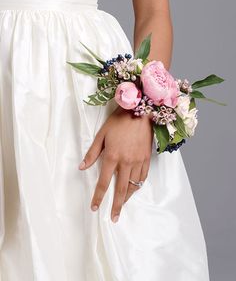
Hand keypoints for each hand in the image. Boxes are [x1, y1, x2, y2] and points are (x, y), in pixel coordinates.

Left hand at [79, 106, 153, 222]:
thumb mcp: (102, 134)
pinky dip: (138, 185)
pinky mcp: (146, 158)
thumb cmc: (119, 121)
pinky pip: (143, 176)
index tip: (95, 208)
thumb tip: (82, 167)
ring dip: (127, 198)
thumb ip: (92, 153)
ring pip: (133, 185)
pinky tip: (134, 188)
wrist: (140, 111)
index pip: (103, 182)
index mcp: (112, 156)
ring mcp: (138, 161)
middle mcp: (126, 162)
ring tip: (122, 205)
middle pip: (120, 190)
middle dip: (116, 206)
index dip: (98, 197)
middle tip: (114, 218)